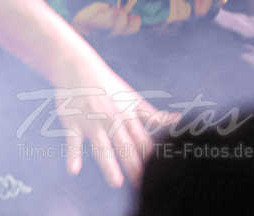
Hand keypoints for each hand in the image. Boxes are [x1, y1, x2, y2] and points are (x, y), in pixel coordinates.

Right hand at [53, 70, 175, 187]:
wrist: (75, 65)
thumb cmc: (108, 85)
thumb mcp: (132, 99)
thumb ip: (154, 116)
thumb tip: (181, 122)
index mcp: (128, 116)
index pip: (144, 142)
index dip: (152, 159)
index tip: (160, 177)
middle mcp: (111, 120)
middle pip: (126, 147)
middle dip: (135, 167)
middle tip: (144, 189)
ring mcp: (91, 122)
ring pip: (101, 146)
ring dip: (108, 163)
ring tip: (116, 183)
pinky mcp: (72, 122)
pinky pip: (72, 140)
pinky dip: (72, 155)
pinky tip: (74, 170)